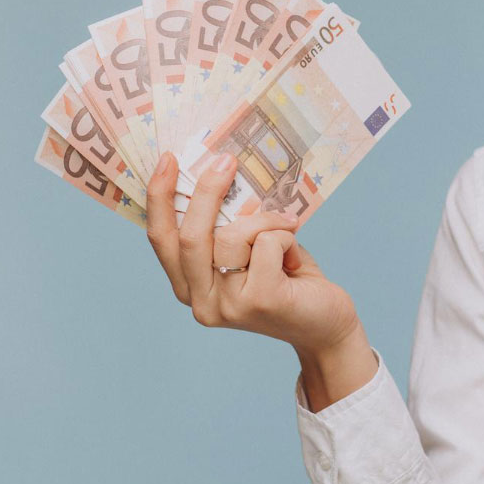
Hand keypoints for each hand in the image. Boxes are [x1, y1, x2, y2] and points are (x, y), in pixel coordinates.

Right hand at [144, 150, 363, 354]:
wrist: (325, 324)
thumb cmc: (284, 278)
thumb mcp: (247, 250)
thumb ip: (226, 226)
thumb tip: (218, 171)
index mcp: (189, 286)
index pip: (162, 239)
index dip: (159, 198)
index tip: (169, 159)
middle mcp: (201, 302)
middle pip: (189, 236)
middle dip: (206, 191)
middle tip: (226, 160)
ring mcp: (229, 306)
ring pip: (232, 236)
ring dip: (265, 221)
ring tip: (285, 230)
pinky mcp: (261, 301)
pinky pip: (266, 243)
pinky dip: (285, 236)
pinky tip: (295, 258)